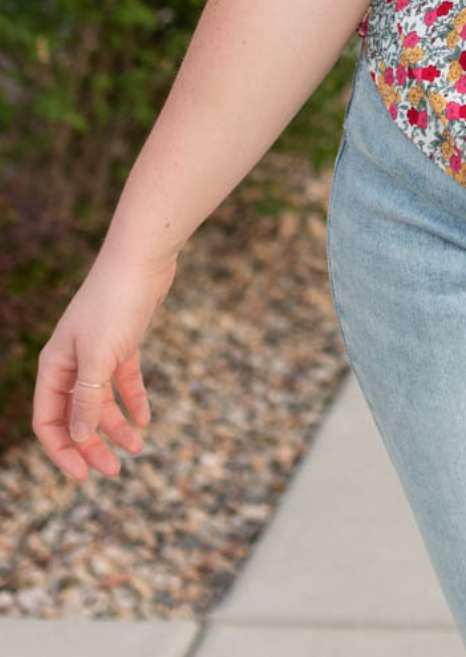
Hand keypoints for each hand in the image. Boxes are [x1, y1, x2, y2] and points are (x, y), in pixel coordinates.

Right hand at [32, 246, 179, 481]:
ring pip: (103, 401)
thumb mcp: (100, 357)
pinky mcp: (123, 343)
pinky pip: (124, 381)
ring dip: (118, 426)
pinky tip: (146, 419)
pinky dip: (134, 399)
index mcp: (55, 367)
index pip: (49, 421)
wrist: (142, 259)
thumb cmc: (115, 304)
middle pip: (78, 416)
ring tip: (138, 449)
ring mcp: (98, 353)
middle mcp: (72, 363)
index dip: (63, 452)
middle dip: (94, 445)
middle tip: (116, 471)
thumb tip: (79, 438)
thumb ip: (88, 399)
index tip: (84, 476)